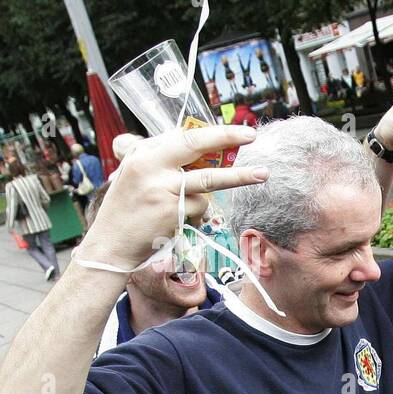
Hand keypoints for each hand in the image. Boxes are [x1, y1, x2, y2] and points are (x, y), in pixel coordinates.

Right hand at [79, 125, 263, 271]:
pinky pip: (202, 207)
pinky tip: (180, 220)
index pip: (182, 136)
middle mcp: (150, 165)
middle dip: (227, 137)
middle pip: (195, 144)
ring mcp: (162, 187)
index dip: (212, 132)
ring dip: (240, 177)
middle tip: (251, 134)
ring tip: (263, 174)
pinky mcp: (173, 210)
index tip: (234, 130)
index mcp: (141, 153)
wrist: (111, 245)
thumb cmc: (128, 210)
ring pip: (209, 179)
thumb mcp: (136, 176)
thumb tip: (201, 149)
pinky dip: (199, 214)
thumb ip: (162, 162)